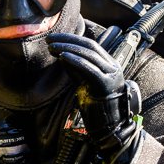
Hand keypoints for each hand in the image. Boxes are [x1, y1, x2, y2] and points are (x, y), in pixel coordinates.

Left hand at [46, 30, 140, 155]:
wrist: (109, 126)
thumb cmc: (95, 106)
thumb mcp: (82, 82)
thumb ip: (74, 68)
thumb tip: (61, 53)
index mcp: (108, 64)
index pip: (89, 45)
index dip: (71, 39)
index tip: (54, 38)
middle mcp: (112, 67)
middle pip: (89, 46)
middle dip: (68, 40)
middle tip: (50, 39)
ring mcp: (111, 75)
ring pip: (89, 55)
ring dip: (68, 48)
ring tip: (53, 46)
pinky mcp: (106, 85)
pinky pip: (90, 69)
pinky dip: (75, 61)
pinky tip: (63, 56)